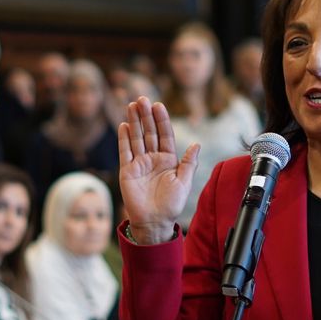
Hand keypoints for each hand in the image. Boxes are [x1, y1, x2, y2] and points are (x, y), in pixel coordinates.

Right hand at [116, 97, 200, 242]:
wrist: (154, 221)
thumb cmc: (171, 204)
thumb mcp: (184, 182)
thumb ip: (189, 163)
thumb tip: (197, 144)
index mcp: (168, 159)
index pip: (165, 135)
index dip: (162, 120)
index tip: (159, 105)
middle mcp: (153, 158)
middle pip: (149, 132)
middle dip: (146, 115)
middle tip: (142, 98)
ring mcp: (139, 163)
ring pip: (136, 138)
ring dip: (134, 122)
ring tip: (131, 105)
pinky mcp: (127, 170)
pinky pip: (125, 151)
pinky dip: (124, 139)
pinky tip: (123, 125)